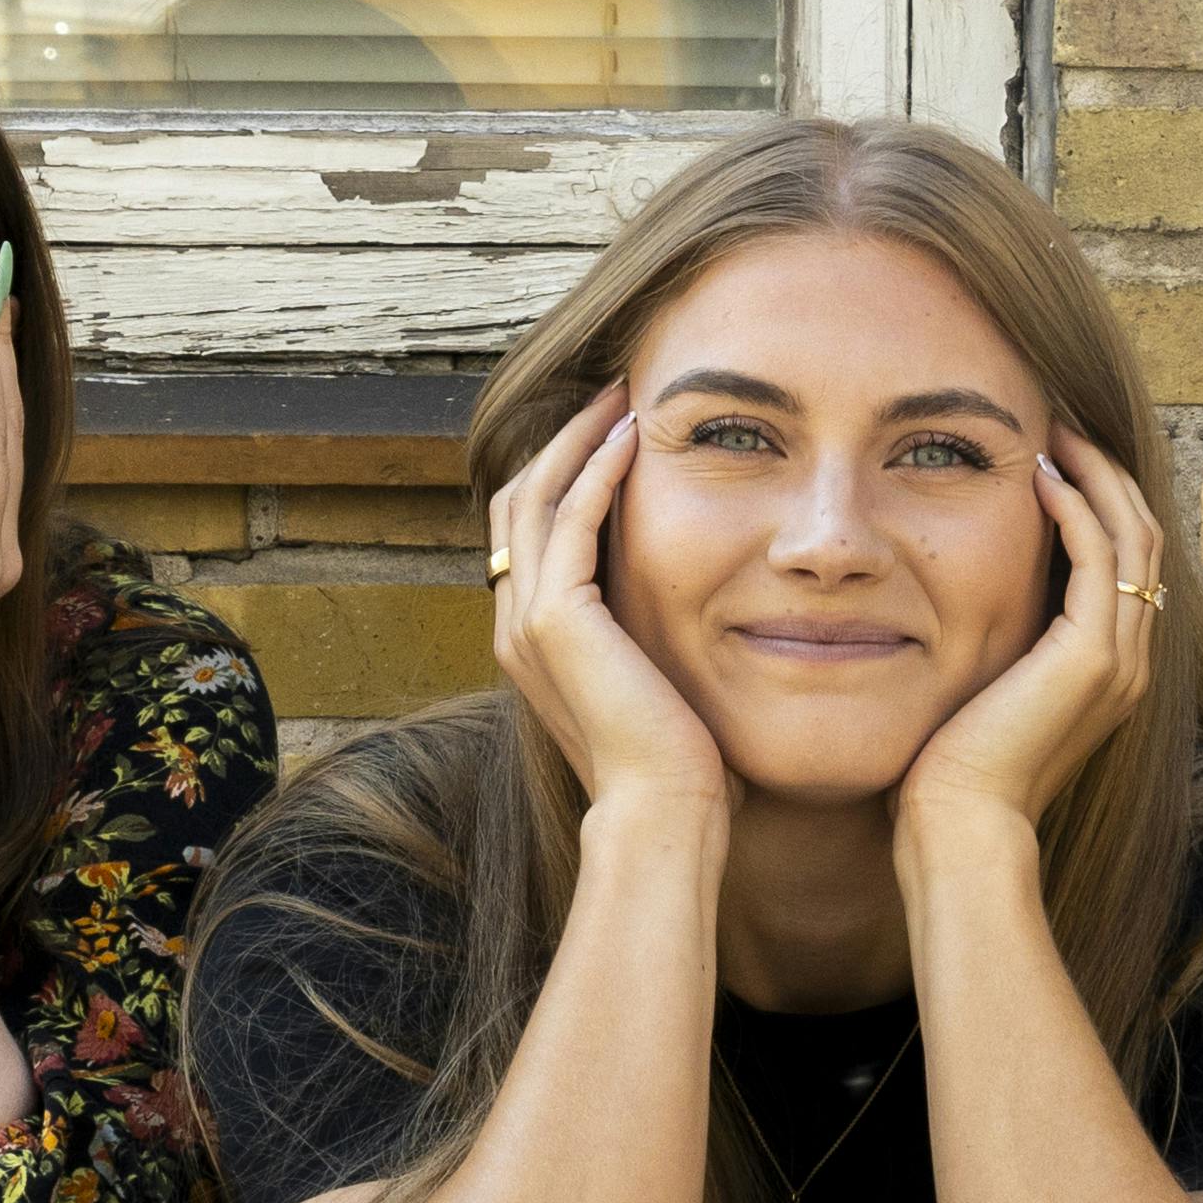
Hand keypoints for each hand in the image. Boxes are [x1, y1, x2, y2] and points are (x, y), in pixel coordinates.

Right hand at [481, 387, 730, 818]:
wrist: (661, 809)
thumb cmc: (675, 758)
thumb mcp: (652, 672)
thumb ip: (645, 627)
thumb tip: (688, 591)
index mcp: (531, 634)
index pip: (531, 527)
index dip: (565, 469)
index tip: (615, 428)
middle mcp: (514, 621)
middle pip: (520, 498)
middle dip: (564, 439)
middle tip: (614, 393)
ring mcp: (527, 619)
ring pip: (536, 496)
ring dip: (579, 439)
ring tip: (623, 397)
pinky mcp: (557, 619)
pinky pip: (571, 519)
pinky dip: (598, 471)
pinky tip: (634, 438)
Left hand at [894, 433, 1159, 859]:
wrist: (964, 824)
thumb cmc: (955, 771)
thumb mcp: (988, 687)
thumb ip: (1001, 640)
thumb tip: (963, 594)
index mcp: (1114, 667)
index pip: (1130, 562)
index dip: (1103, 501)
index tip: (1057, 457)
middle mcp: (1133, 660)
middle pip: (1146, 538)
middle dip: (1108, 475)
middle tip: (1063, 427)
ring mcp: (1121, 658)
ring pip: (1135, 536)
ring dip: (1097, 476)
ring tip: (1055, 434)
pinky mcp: (1094, 656)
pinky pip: (1102, 557)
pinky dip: (1077, 507)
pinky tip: (1040, 476)